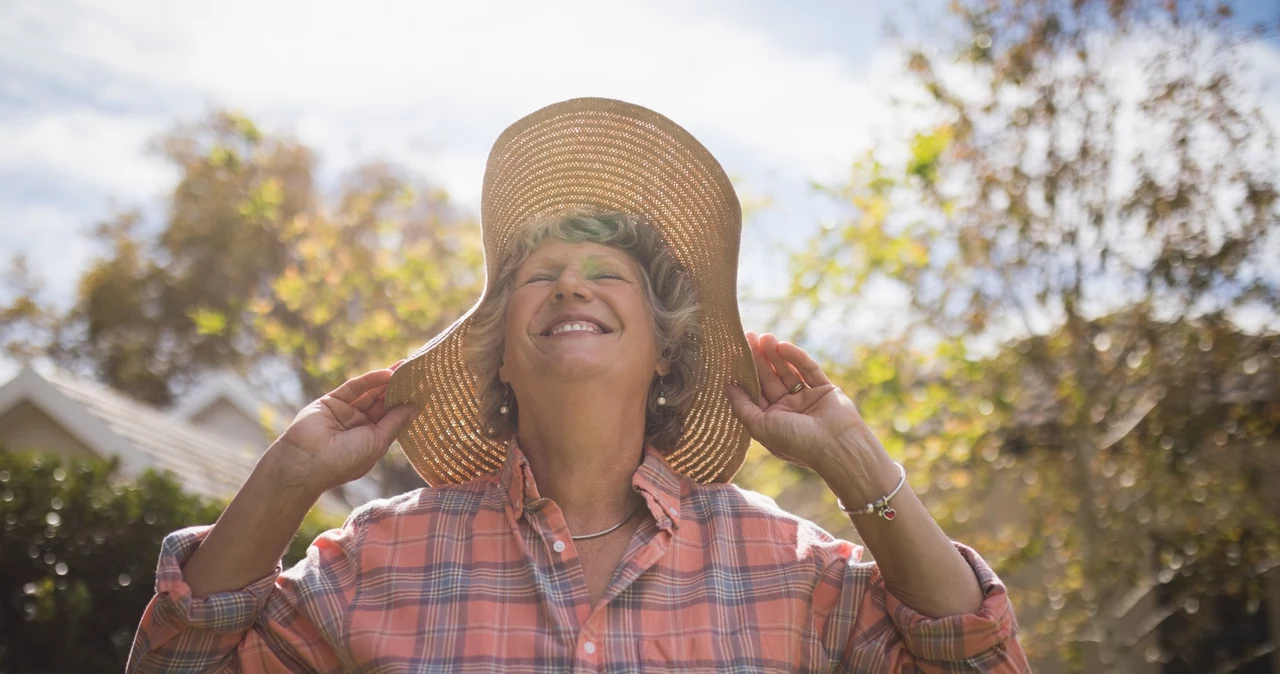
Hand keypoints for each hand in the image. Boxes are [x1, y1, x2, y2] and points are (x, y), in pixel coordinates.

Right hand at [267, 359, 421, 496]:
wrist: (305, 463)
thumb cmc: (344, 461)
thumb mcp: (377, 442)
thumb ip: (395, 422)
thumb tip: (415, 406)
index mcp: (371, 441)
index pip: (392, 418)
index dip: (406, 405)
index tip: (425, 391)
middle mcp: (358, 426)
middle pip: (383, 403)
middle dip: (399, 389)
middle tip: (417, 373)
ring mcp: (344, 413)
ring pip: (370, 393)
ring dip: (387, 381)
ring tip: (406, 367)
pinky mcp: (331, 401)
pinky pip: (354, 388)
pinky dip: (370, 379)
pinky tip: (387, 373)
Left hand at [725, 332, 868, 472]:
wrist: (837, 447)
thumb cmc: (796, 442)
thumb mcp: (761, 427)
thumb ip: (742, 407)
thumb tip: (727, 388)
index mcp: (772, 421)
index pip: (755, 393)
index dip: (745, 374)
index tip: (735, 354)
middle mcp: (789, 410)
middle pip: (770, 379)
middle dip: (759, 359)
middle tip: (748, 337)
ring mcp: (807, 399)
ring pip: (788, 372)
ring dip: (776, 355)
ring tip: (765, 337)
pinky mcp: (825, 390)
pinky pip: (809, 370)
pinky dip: (797, 358)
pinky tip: (784, 346)